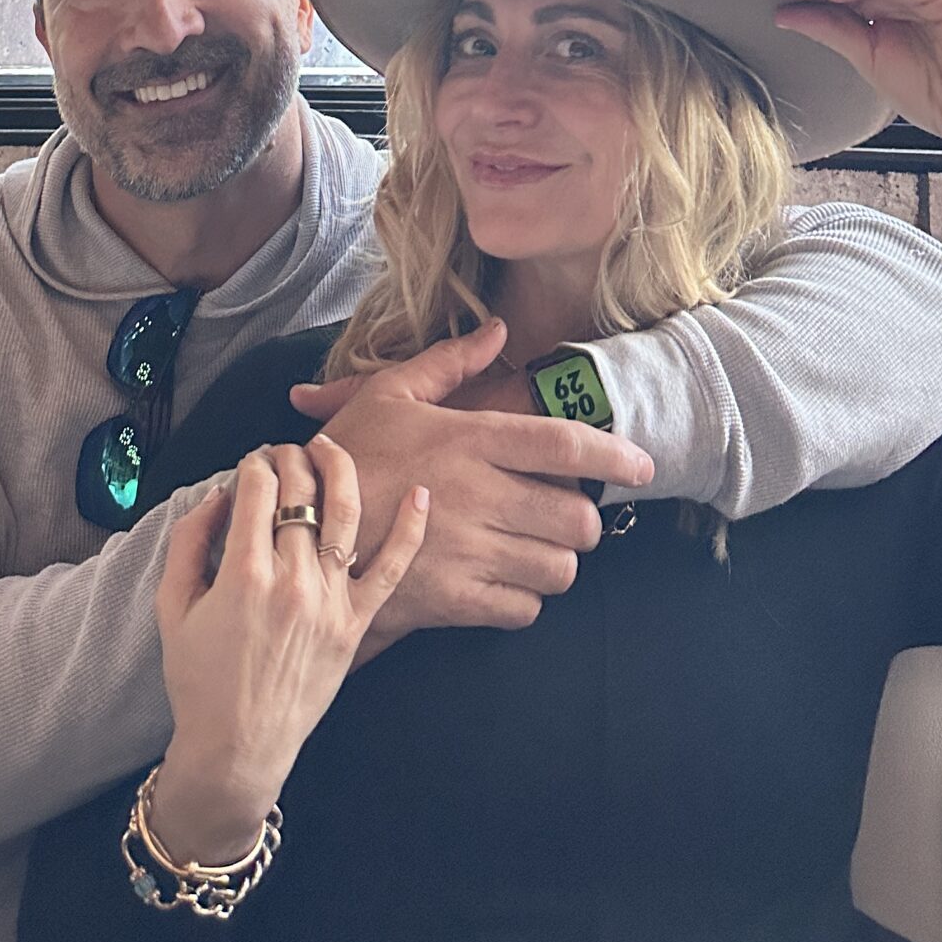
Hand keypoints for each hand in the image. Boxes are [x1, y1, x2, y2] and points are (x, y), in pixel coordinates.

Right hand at [152, 437, 426, 864]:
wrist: (237, 748)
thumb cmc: (199, 681)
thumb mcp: (172, 607)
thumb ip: (189, 540)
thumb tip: (218, 494)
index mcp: (243, 573)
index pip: (258, 486)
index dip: (254, 461)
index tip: (251, 462)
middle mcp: (292, 580)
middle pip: (301, 490)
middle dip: (291, 457)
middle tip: (284, 452)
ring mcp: (330, 601)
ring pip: (345, 512)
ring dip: (339, 468)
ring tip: (329, 447)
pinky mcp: (356, 624)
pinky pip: (392, 568)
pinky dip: (410, 528)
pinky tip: (420, 493)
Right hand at [292, 320, 653, 643]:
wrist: (298, 531)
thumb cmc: (347, 458)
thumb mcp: (390, 393)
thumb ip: (450, 363)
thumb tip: (500, 331)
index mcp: (470, 440)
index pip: (564, 446)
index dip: (613, 455)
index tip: (642, 465)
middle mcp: (479, 496)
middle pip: (574, 517)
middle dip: (581, 521)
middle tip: (562, 514)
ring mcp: (470, 552)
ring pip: (557, 568)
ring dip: (555, 561)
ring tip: (533, 549)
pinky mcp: (455, 601)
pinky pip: (523, 609)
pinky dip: (524, 600)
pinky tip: (504, 582)